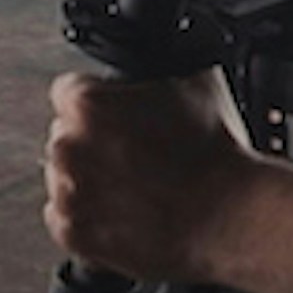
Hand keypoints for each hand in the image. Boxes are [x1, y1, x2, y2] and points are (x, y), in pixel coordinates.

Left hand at [44, 70, 255, 282]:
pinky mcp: (72, 232)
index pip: (70, 92)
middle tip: (134, 157)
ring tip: (133, 190)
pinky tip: (124, 215)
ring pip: (65, 179)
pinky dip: (89, 220)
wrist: (227, 218)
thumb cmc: (216, 155)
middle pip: (67, 137)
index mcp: (87, 104)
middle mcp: (68, 147)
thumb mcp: (197, 83)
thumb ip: (160, 71)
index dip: (100, 103)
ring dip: (90, 183)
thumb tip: (165, 60)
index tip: (119, 119)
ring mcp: (67, 192)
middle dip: (94, 145)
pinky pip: (66, 219)